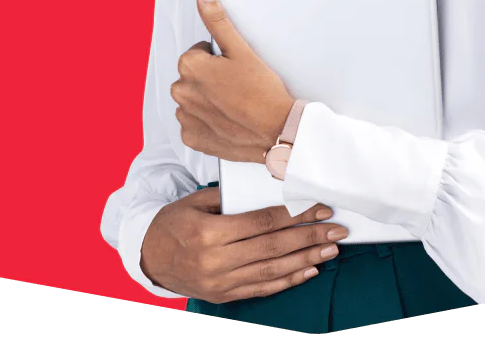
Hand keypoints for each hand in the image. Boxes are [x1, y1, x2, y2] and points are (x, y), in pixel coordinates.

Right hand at [140, 184, 349, 301]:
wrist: (148, 257)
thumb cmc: (173, 223)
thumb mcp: (195, 202)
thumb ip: (230, 197)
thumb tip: (271, 188)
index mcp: (209, 233)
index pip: (263, 222)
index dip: (296, 215)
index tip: (320, 207)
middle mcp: (217, 261)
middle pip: (274, 247)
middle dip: (310, 237)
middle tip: (337, 229)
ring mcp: (221, 283)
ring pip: (272, 270)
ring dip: (306, 260)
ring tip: (331, 249)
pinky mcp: (224, 296)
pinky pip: (262, 288)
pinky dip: (288, 280)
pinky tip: (308, 271)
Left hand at [171, 0, 296, 162]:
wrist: (276, 131)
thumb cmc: (262, 91)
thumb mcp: (241, 49)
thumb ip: (217, 20)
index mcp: (190, 67)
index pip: (197, 53)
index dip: (218, 58)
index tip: (234, 68)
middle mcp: (181, 93)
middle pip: (193, 76)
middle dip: (210, 78)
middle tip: (237, 85)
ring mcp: (186, 118)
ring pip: (193, 99)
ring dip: (208, 100)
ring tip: (234, 103)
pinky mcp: (193, 138)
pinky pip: (195, 123)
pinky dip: (208, 121)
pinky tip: (228, 119)